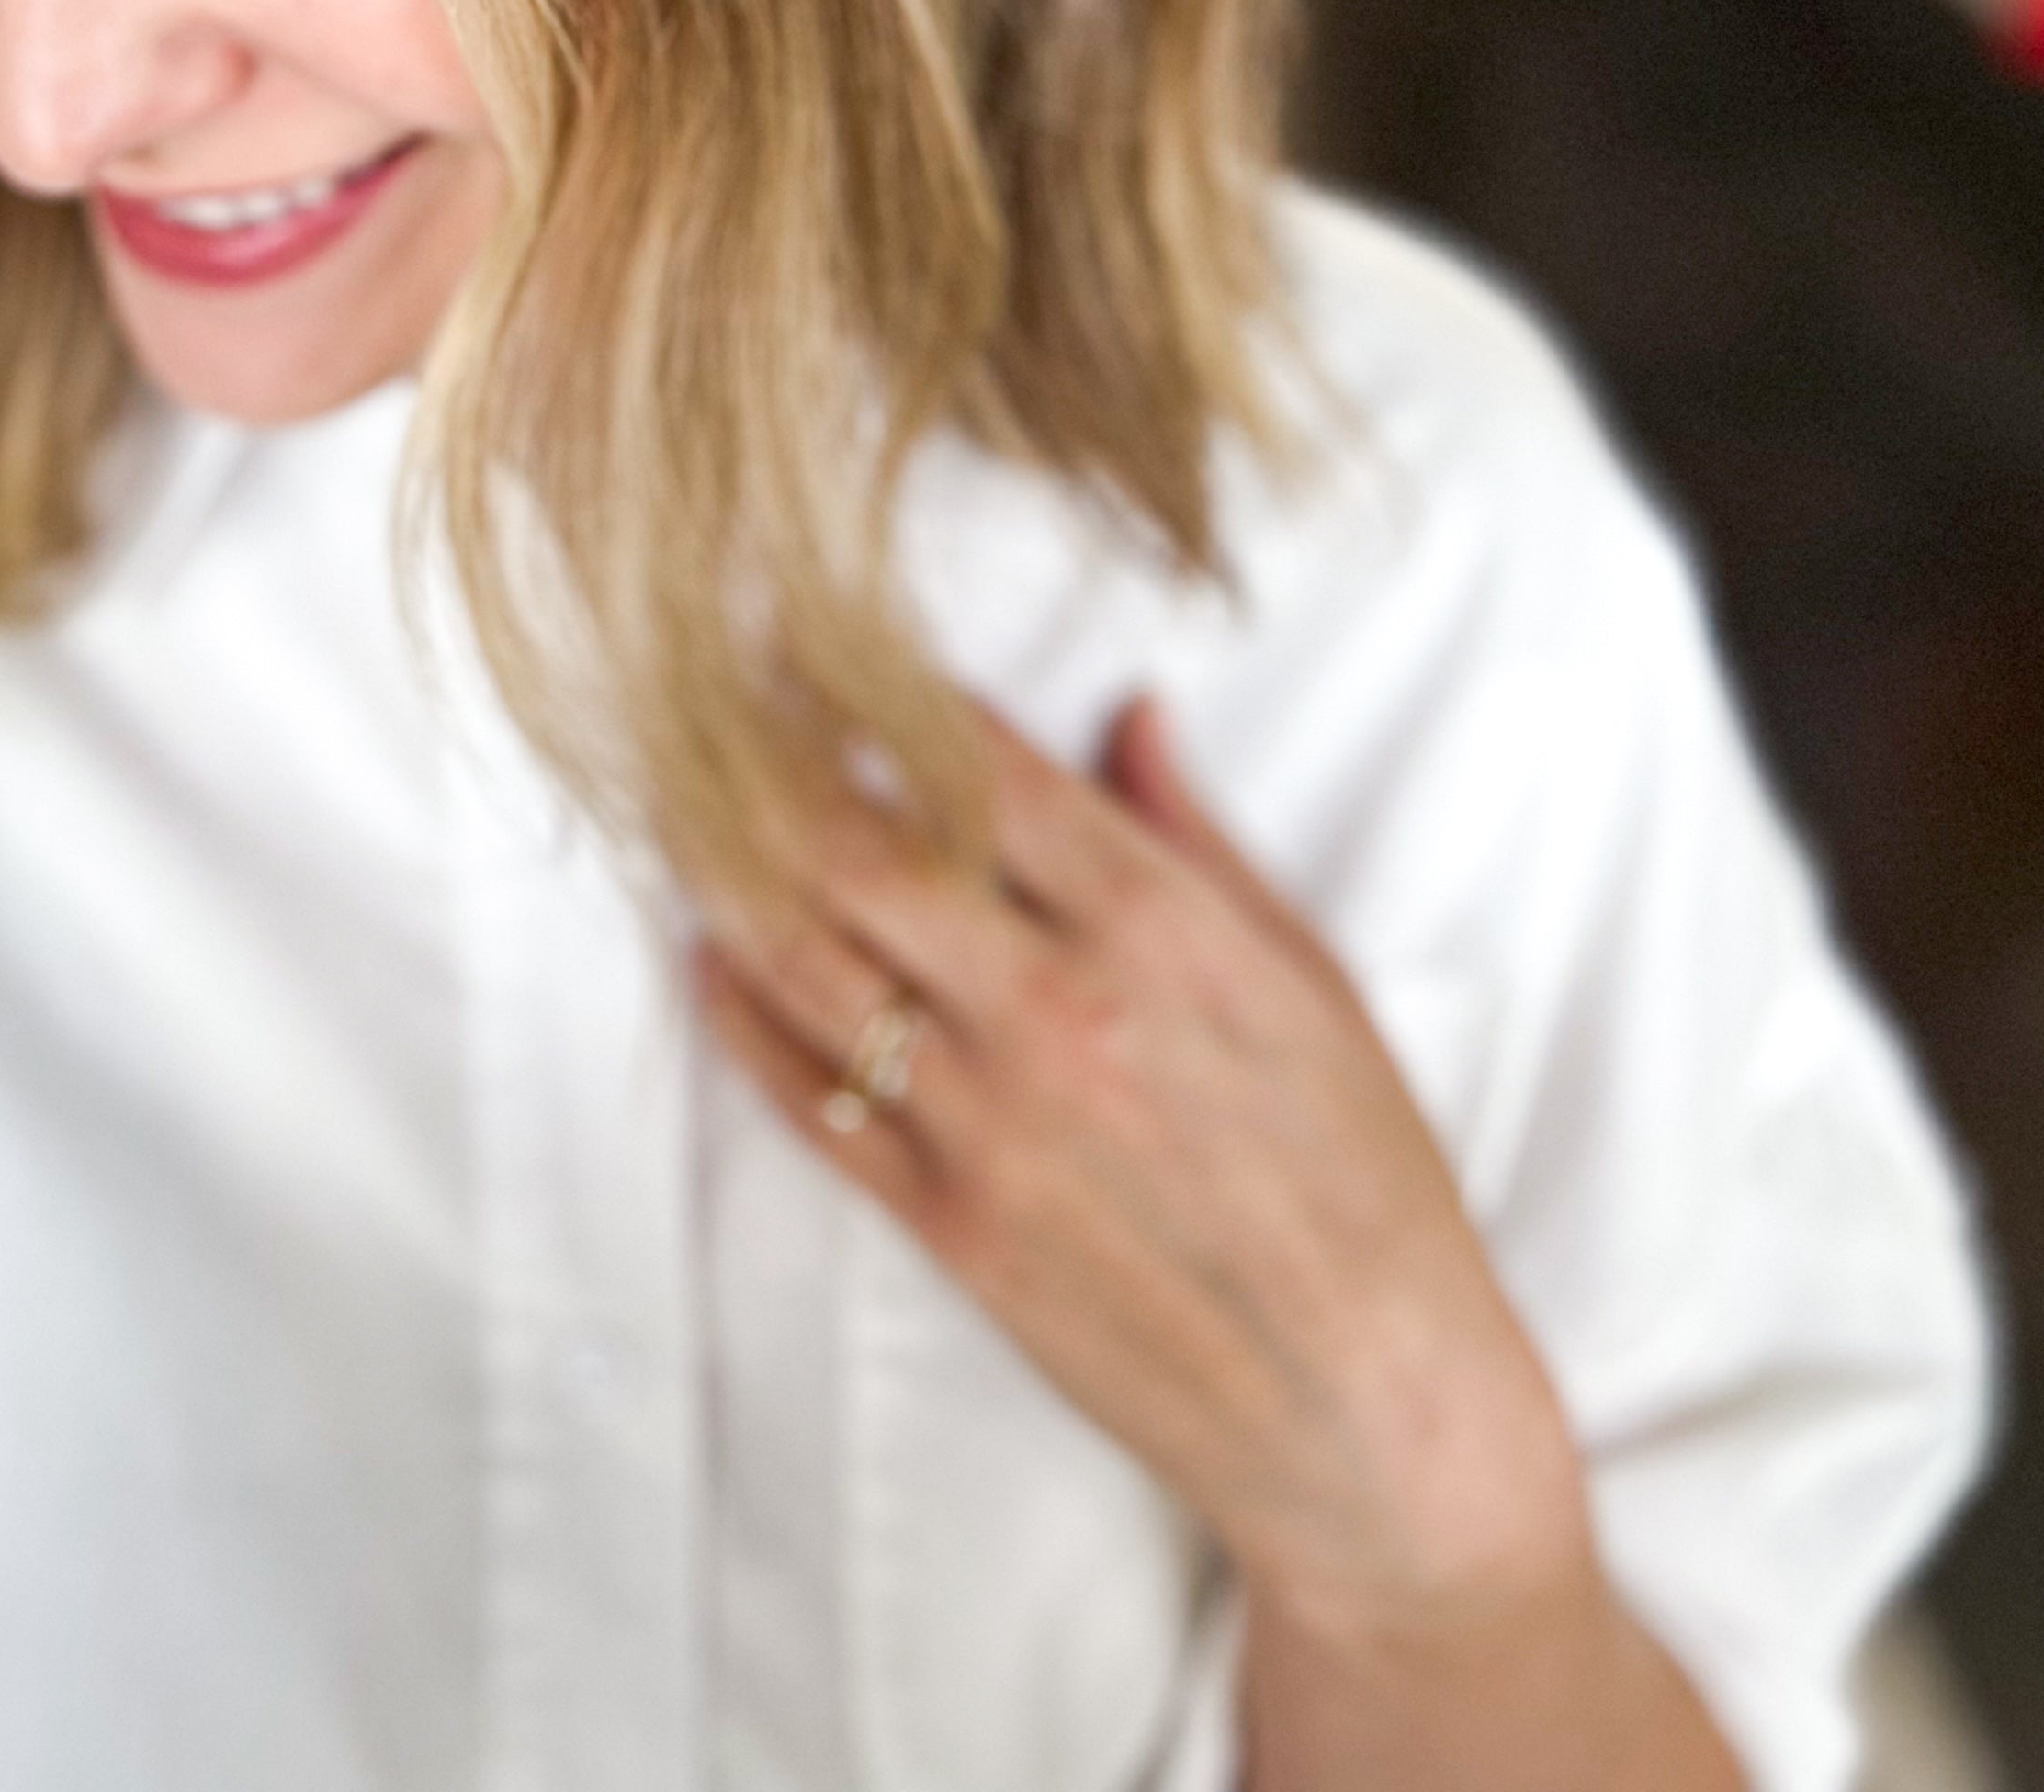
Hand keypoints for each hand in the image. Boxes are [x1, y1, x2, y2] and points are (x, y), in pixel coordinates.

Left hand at [695, 699, 1743, 1790]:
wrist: (1369, 1408)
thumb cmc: (1363, 1181)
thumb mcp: (1311, 978)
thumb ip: (1197, 837)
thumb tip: (1129, 712)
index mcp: (1157, 928)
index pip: (976, 764)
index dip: (872, 686)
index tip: (808, 636)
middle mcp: (1059, 1008)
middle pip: (858, 848)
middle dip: (768, 761)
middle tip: (705, 700)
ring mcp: (993, 1121)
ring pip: (810, 961)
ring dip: (726, 872)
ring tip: (674, 801)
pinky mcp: (952, 1225)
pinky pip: (809, 1101)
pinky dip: (741, 1018)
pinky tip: (704, 956)